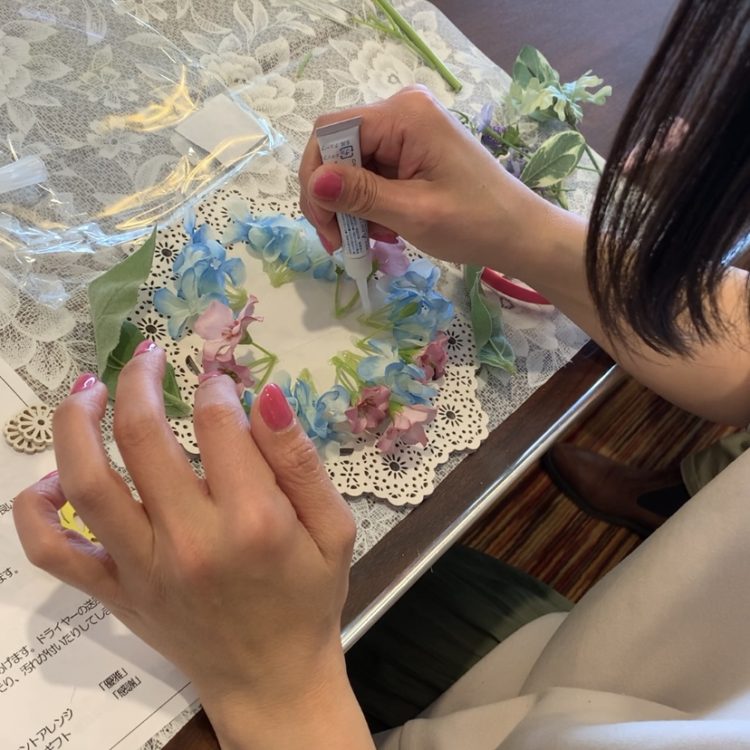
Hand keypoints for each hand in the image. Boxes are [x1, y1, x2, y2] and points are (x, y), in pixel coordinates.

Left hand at [13, 347, 372, 748]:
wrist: (272, 679)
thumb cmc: (309, 597)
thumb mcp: (336, 527)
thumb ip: (300, 461)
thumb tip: (265, 395)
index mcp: (253, 521)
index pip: (217, 422)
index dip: (214, 384)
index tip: (218, 378)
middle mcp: (189, 541)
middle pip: (143, 436)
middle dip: (141, 379)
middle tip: (148, 356)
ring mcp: (142, 569)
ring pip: (86, 481)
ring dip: (77, 421)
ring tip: (89, 388)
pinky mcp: (113, 592)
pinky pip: (52, 551)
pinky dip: (35, 510)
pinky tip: (52, 479)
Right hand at [299, 85, 557, 272]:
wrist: (519, 233)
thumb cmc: (474, 223)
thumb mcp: (413, 213)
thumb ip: (361, 195)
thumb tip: (314, 182)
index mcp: (404, 114)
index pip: (331, 132)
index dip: (317, 178)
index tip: (326, 227)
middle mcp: (402, 110)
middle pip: (339, 148)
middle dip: (332, 198)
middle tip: (341, 244)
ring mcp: (408, 129)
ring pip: (352, 165)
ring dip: (351, 207)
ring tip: (370, 241)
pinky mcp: (412, 149)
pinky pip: (372, 173)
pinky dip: (369, 205)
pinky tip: (383, 230)